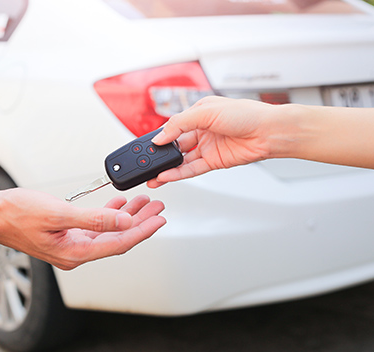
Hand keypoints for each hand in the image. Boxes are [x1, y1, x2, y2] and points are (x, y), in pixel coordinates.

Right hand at [0, 189, 165, 269]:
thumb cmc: (18, 214)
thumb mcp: (58, 214)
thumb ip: (94, 219)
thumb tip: (125, 222)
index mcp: (76, 252)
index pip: (120, 243)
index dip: (143, 231)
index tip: (160, 220)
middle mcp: (76, 252)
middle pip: (118, 238)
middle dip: (140, 222)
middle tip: (158, 208)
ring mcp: (71, 244)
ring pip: (109, 231)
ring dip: (127, 216)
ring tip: (145, 203)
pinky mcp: (67, 235)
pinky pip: (95, 226)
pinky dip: (109, 214)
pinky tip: (119, 205)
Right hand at [147, 96, 276, 187]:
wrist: (269, 132)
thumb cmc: (246, 114)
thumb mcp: (206, 111)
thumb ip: (180, 123)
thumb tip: (161, 136)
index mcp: (199, 113)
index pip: (173, 126)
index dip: (160, 136)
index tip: (147, 145)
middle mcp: (202, 130)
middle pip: (175, 145)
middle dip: (160, 154)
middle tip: (146, 162)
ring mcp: (208, 147)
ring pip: (181, 160)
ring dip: (166, 168)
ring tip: (152, 175)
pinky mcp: (214, 162)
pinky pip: (192, 169)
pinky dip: (178, 173)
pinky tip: (166, 177)